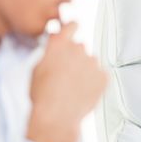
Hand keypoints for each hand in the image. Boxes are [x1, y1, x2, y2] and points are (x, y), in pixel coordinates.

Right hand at [27, 22, 107, 141]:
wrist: (56, 116)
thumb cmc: (42, 95)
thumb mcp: (37, 67)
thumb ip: (50, 50)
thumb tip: (56, 40)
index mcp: (59, 45)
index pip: (71, 25)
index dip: (72, 27)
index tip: (74, 27)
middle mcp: (78, 49)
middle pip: (80, 47)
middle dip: (75, 57)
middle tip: (67, 74)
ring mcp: (92, 62)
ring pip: (91, 62)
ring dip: (85, 70)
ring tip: (74, 87)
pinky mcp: (103, 76)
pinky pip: (100, 75)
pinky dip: (95, 82)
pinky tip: (83, 92)